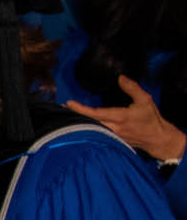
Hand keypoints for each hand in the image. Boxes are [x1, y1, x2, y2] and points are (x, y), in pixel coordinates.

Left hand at [64, 77, 186, 160]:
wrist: (157, 138)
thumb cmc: (151, 119)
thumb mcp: (145, 100)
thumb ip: (132, 88)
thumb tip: (120, 77)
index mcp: (120, 117)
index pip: (95, 113)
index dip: (80, 108)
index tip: (69, 103)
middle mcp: (113, 128)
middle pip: (88, 122)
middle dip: (74, 115)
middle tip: (62, 107)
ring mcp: (111, 137)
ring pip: (90, 129)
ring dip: (78, 122)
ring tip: (67, 114)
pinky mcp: (111, 141)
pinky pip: (96, 134)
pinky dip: (86, 128)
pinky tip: (79, 124)